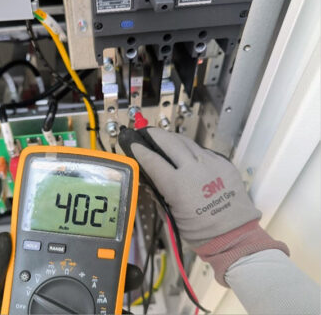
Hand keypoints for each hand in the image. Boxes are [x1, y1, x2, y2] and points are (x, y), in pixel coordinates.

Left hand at [0, 233, 142, 313]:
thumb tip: (4, 239)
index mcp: (33, 272)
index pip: (56, 247)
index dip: (76, 232)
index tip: (91, 222)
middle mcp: (54, 286)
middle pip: (88, 266)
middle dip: (110, 258)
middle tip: (121, 256)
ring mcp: (69, 305)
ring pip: (99, 290)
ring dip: (120, 281)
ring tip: (129, 279)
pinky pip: (102, 311)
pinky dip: (116, 310)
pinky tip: (121, 309)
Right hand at [119, 127, 260, 246]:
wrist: (235, 235)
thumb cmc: (200, 231)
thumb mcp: (172, 215)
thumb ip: (161, 194)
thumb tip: (152, 178)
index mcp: (178, 185)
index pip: (153, 161)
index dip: (140, 151)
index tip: (132, 144)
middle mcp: (194, 169)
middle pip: (170, 143)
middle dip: (156, 135)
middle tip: (147, 132)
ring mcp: (211, 164)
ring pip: (188, 143)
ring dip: (174, 139)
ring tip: (165, 139)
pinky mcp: (224, 164)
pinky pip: (203, 151)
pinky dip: (192, 150)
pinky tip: (187, 155)